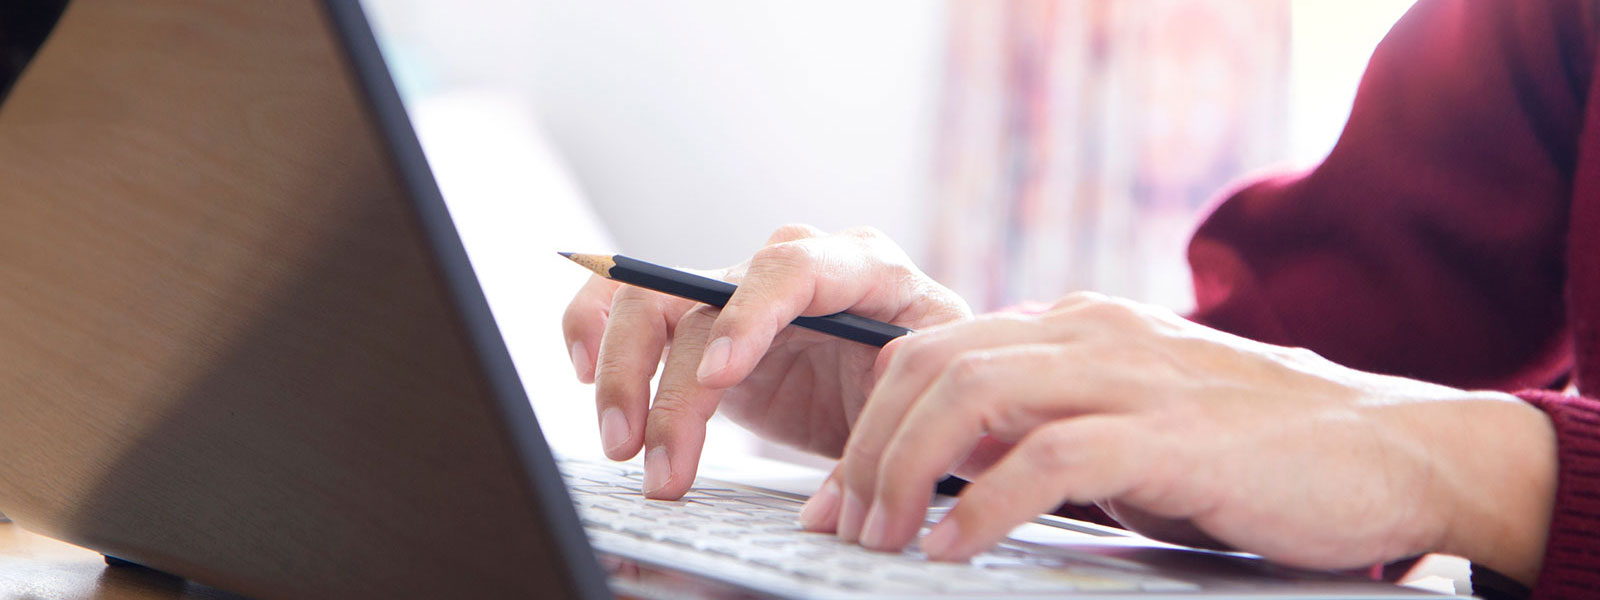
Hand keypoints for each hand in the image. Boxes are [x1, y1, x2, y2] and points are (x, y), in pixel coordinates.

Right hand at [561, 225, 970, 498]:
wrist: (911, 387)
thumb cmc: (927, 384)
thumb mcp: (924, 407)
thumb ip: (880, 446)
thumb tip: (828, 508)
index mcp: (865, 267)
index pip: (794, 268)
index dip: (750, 317)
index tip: (719, 377)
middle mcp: (793, 265)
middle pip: (703, 291)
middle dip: (671, 382)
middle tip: (658, 461)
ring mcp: (742, 290)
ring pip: (655, 299)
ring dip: (624, 373)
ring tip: (622, 448)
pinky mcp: (705, 322)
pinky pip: (633, 304)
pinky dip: (594, 327)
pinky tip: (580, 371)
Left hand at [801, 292, 1555, 585]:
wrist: (1392, 449)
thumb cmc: (1257, 450)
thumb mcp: (1134, 426)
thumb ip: (1052, 431)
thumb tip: (957, 479)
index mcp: (1078, 328)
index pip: (937, 349)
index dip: (870, 419)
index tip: (837, 492)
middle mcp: (1092, 335)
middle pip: (933, 363)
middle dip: (868, 445)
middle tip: (841, 522)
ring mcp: (1132, 376)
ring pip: (973, 394)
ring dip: (906, 470)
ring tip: (883, 538)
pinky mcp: (1173, 436)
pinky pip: (1050, 458)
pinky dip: (984, 503)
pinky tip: (952, 546)